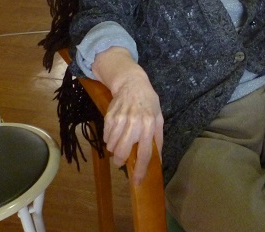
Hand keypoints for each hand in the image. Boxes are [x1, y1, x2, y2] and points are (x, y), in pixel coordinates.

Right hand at [93, 48, 164, 184]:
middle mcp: (134, 124)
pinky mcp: (109, 118)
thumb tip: (158, 160)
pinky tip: (116, 130)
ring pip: (111, 147)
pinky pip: (106, 137)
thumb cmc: (148, 103)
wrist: (131, 83)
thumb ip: (158, 139)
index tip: (137, 182)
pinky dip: (110, 138)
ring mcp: (120, 120)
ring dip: (115, 148)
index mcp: (149, 126)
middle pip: (122, 153)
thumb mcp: (158, 118)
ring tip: (121, 139)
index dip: (140, 170)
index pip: (145, 153)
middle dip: (120, 161)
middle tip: (122, 160)